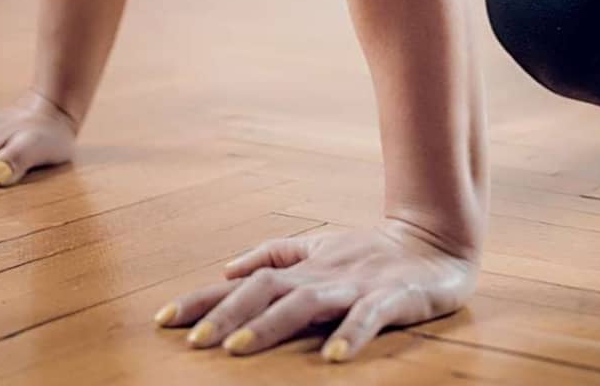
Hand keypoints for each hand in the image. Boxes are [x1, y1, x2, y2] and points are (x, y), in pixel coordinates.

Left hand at [156, 219, 477, 362]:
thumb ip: (276, 255)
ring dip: (269, 326)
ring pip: (305, 303)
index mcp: (302, 269)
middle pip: (265, 291)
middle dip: (227, 315)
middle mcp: (321, 275)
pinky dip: (349, 334)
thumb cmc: (371, 252)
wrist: (436, 240)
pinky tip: (332, 358)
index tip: (163, 320)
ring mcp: (355, 287)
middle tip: (193, 341)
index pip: (242, 282)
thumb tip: (227, 267)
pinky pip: (368, 317)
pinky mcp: (391, 298)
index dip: (203, 299)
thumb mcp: (319, 248)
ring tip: (237, 349)